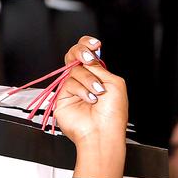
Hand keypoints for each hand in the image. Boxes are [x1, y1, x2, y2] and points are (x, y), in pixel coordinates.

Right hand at [55, 35, 128, 177]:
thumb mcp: (114, 84)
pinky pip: (69, 83)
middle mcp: (85, 80)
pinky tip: (89, 100)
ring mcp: (73, 88)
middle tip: (89, 59)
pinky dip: (81, 90)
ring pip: (74, 70)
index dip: (88, 45)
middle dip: (81, 53)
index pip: (89, 54)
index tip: (95, 44)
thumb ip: (100, 67)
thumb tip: (89, 57)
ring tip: (97, 94)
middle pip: (75, 56)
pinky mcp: (63, 96)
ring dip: (88, 80)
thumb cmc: (113, 114)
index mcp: (99, 76)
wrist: (103, 132)